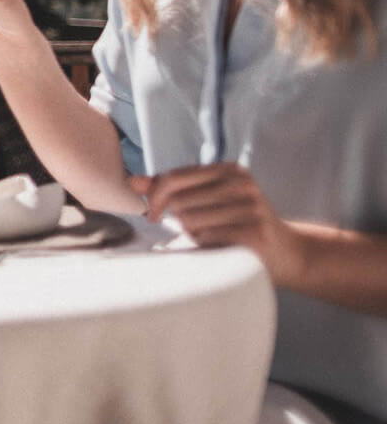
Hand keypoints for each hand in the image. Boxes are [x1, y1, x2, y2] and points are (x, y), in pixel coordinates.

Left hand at [132, 163, 306, 282]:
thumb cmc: (241, 224)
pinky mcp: (255, 231)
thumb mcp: (210, 200)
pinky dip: (207, 246)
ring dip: (194, 235)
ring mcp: (251, 206)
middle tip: (198, 229)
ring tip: (216, 237)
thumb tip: (133, 182)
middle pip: (179, 201)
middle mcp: (241, 183)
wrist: (289, 253)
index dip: (156, 197)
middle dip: (179, 220)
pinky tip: (223, 247)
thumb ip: (173, 189)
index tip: (154, 213)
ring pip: (191, 222)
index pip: (174, 177)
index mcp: (229, 170)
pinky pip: (209, 239)